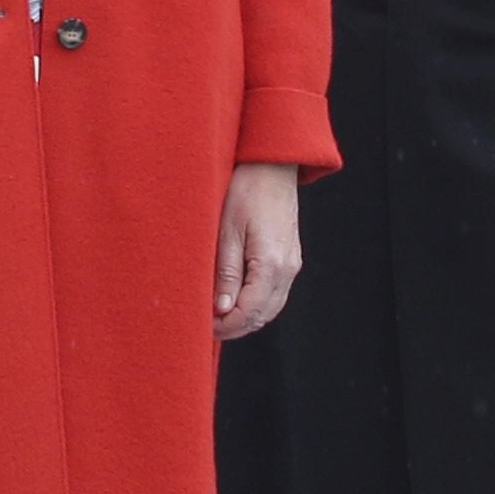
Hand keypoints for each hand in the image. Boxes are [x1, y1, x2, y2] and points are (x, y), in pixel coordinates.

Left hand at [212, 161, 302, 339]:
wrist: (272, 166)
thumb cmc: (246, 191)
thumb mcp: (227, 231)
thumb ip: (226, 272)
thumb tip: (221, 309)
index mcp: (271, 264)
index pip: (248, 312)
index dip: (225, 325)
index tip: (203, 327)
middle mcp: (287, 269)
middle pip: (262, 316)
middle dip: (234, 327)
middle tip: (206, 327)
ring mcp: (291, 265)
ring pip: (270, 308)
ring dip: (245, 318)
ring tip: (217, 316)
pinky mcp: (289, 259)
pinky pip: (274, 294)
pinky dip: (255, 305)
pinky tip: (235, 300)